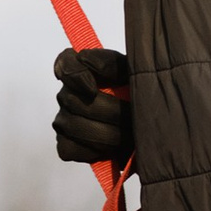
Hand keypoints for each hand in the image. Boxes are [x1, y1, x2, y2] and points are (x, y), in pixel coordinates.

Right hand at [52, 47, 133, 166]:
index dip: (75, 76)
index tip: (93, 89)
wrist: (148, 125)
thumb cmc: (136, 95)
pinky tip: (112, 149)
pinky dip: (93, 151)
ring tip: (130, 137)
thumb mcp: (131, 72)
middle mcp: (66, 93)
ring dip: (107, 135)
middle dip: (109, 113)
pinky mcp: (65, 144)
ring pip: (74, 126)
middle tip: (133, 120)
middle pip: (74, 101)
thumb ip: (110, 62)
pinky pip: (70, 148)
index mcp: (81, 71)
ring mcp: (63, 120)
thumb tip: (85, 60)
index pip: (65, 65)